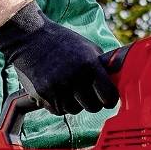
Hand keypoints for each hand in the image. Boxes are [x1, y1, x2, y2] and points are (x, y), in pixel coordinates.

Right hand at [0, 0, 119, 114]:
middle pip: (92, 107)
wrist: (31, 38)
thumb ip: (103, 67)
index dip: (109, 99)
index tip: (107, 98)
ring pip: (74, 110)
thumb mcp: (88, 48)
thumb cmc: (64, 42)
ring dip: (74, 103)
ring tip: (68, 87)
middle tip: (87, 93)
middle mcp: (74, 78)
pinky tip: (56, 90)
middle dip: (92, 102)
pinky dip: (59, 104)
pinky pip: (58, 111)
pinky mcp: (43, 94)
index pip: (108, 97)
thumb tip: (119, 82)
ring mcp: (57, 88)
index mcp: (89, 65)